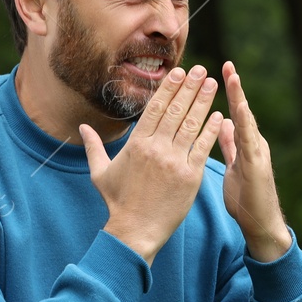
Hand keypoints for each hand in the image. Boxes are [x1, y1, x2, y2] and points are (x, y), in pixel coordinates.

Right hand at [81, 64, 222, 264]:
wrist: (135, 230)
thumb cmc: (117, 203)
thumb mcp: (101, 173)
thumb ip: (94, 147)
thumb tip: (82, 127)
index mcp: (136, 144)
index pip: (155, 108)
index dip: (168, 88)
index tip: (178, 72)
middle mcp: (156, 148)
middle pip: (176, 111)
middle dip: (189, 87)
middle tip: (200, 70)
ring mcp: (174, 162)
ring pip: (191, 125)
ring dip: (202, 102)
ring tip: (211, 85)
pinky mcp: (190, 176)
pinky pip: (203, 147)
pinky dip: (211, 130)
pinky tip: (219, 115)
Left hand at [218, 61, 290, 261]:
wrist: (261, 223)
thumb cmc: (246, 198)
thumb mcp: (234, 166)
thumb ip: (230, 144)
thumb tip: (223, 123)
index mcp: (245, 144)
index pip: (234, 113)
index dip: (226, 94)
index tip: (218, 73)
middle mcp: (253, 143)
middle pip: (241, 110)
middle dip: (234, 87)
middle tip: (226, 64)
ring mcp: (257, 152)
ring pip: (247, 120)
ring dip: (240, 98)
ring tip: (233, 77)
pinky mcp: (257, 164)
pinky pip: (249, 139)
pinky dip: (245, 122)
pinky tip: (240, 108)